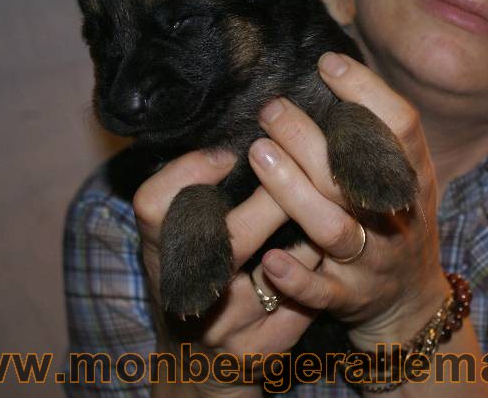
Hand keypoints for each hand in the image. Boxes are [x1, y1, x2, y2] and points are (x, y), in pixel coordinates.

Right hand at [133, 150, 324, 395]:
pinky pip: (303, 301)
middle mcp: (185, 291)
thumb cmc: (198, 270)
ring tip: (332, 202)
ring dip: (313, 232)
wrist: (201, 353)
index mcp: (159, 251)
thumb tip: (242, 136)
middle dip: (280, 196)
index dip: (189, 172)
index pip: (155, 206)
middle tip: (311, 171)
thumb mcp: (183, 231)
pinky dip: (320, 268)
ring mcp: (222, 326)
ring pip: (282, 269)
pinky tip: (332, 246)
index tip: (227, 152)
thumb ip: (196, 190)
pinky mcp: (258, 349)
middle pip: (234, 239)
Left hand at [252, 52, 449, 348]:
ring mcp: (372, 261)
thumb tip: (335, 68)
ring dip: (293, 192)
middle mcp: (395, 218)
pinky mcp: (349, 298)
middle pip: (355, 174)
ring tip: (258, 153)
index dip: (367, 91)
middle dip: (309, 138)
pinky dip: (296, 277)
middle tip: (271, 109)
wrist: (412, 301)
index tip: (326, 63)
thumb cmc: (396, 220)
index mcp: (413, 179)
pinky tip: (269, 259)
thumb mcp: (402, 176)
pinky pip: (321, 291)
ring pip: (333, 228)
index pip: (401, 127)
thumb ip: (377, 133)